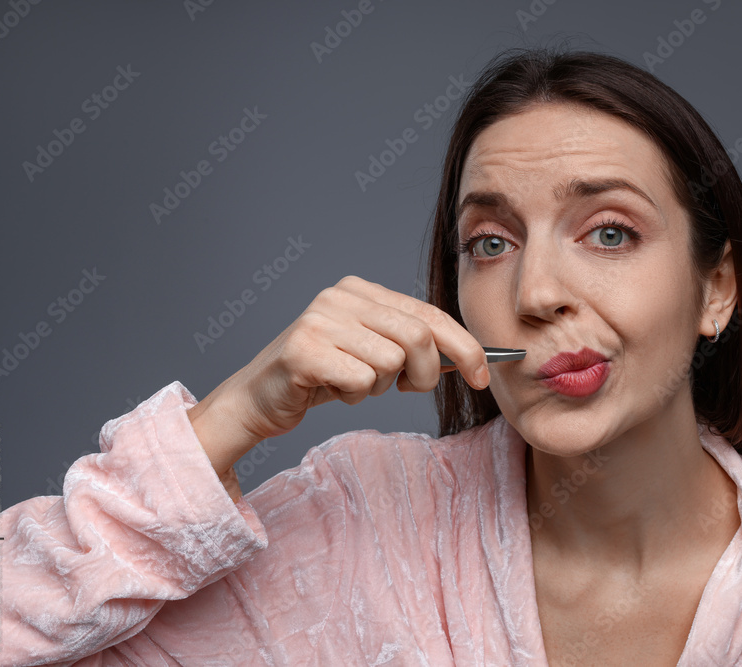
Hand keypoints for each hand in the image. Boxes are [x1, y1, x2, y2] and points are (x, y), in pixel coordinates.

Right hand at [187, 275, 488, 495]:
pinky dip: (354, 395)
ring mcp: (319, 320)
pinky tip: (330, 389)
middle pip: (418, 336)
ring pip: (391, 362)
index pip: (429, 313)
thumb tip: (471, 358)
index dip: (464, 345)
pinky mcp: (302, 349)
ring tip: (351, 384)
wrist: (259, 399)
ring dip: (379, 387)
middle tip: (407, 389)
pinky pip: (361, 380)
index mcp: (361, 290)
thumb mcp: (374, 353)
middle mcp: (340, 297)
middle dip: (425, 373)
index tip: (482, 375)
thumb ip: (413, 346)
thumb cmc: (323, 377)